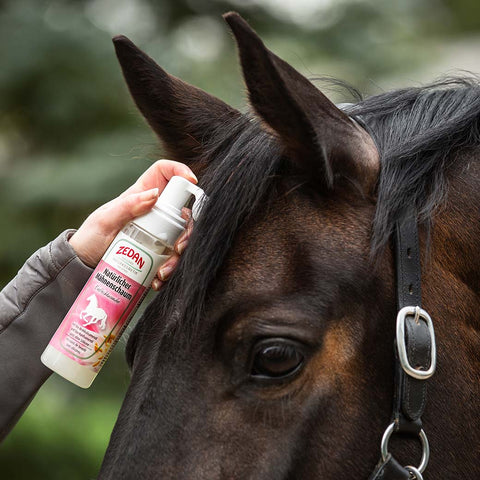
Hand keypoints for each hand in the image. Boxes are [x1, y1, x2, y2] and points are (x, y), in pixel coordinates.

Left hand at [69, 160, 196, 289]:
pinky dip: (170, 270)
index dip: (180, 171)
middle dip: (187, 231)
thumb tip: (154, 194)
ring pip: (182, 237)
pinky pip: (173, 258)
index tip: (192, 182)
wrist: (84, 265)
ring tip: (163, 272)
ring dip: (179, 256)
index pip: (165, 173)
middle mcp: (155, 212)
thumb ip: (128, 206)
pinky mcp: (158, 252)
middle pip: (183, 212)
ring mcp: (158, 232)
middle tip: (178, 248)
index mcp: (142, 195)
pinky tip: (158, 280)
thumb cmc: (90, 238)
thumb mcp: (105, 220)